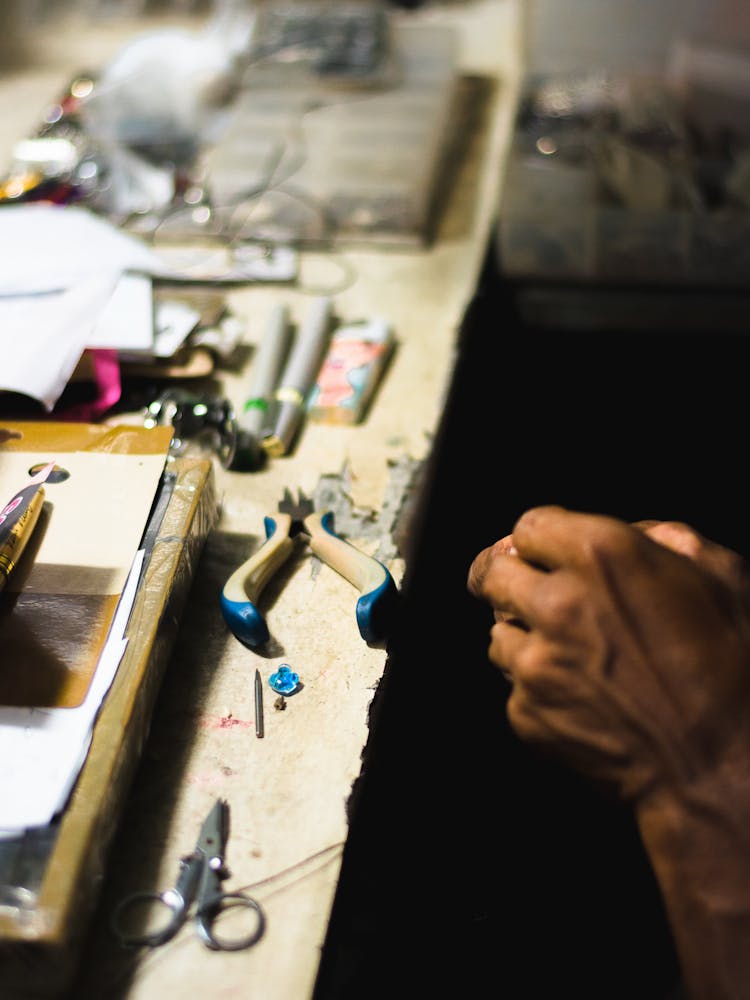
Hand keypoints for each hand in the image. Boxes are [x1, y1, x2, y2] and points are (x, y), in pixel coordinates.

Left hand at [467, 506, 749, 804]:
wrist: (724, 768)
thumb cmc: (736, 667)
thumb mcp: (721, 575)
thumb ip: (664, 537)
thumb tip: (628, 533)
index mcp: (600, 554)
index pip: (528, 526)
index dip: (539, 540)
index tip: (542, 553)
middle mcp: (556, 602)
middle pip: (493, 572)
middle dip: (510, 578)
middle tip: (525, 591)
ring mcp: (535, 661)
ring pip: (498, 631)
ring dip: (524, 635)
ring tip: (572, 653)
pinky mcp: (526, 711)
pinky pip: (514, 684)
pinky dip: (538, 687)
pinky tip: (583, 696)